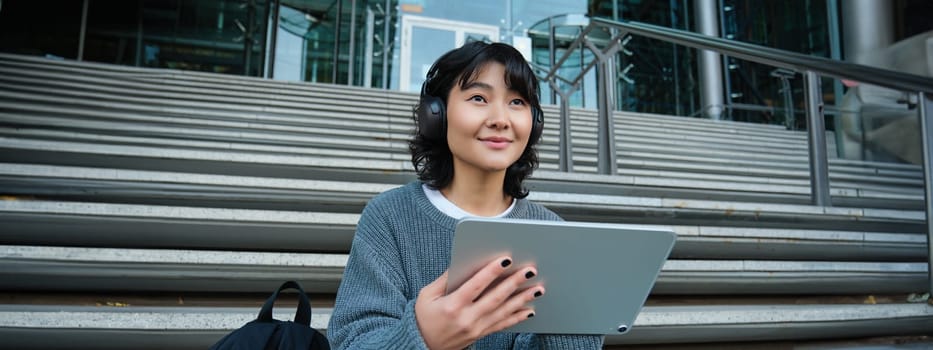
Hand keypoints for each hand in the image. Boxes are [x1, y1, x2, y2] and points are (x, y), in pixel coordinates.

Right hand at [414, 257, 544, 349]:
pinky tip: (529, 309)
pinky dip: (517, 317)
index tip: (506, 260)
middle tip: (530, 270)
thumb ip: (444, 279)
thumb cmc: (422, 318)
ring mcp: (476, 328)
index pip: (475, 285)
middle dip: (514, 283)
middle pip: (495, 298)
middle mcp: (467, 318)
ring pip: (503, 311)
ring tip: (538, 288)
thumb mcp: (426, 296)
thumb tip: (460, 262)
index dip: (492, 272)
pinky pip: (502, 325)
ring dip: (522, 299)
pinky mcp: (480, 335)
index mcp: (452, 305)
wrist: (421, 346)